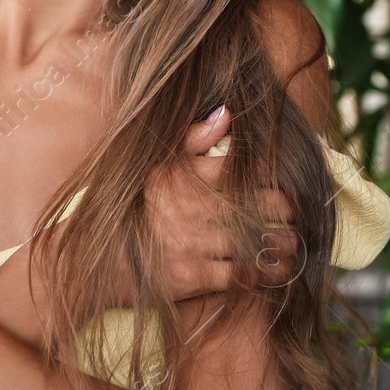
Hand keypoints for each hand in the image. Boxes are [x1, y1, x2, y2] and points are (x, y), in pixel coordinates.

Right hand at [134, 106, 305, 304]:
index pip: (240, 171)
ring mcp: (189, 243)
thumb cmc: (125, 212)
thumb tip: (228, 112)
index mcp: (181, 175)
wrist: (88, 264)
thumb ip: (190, 138)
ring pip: (252, 241)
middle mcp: (188, 207)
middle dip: (286, 212)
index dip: (273, 180)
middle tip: (301, 216)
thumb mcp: (149, 168)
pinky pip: (237, 274)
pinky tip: (277, 273)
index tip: (291, 187)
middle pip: (255, 206)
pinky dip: (263, 274)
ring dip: (282, 245)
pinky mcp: (188, 277)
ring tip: (297, 246)